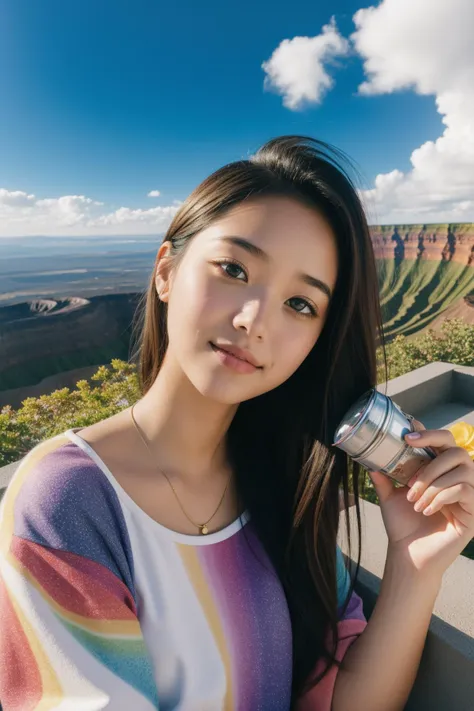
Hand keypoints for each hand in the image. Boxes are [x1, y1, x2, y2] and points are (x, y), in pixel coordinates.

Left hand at [369, 419, 473, 580]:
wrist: (409, 555)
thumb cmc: (403, 525)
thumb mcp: (389, 495)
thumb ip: (384, 475)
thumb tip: (370, 458)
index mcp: (441, 470)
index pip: (443, 441)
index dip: (428, 433)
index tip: (406, 435)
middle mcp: (459, 478)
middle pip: (457, 450)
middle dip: (431, 460)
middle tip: (410, 478)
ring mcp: (470, 494)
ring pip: (461, 470)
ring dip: (432, 483)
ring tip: (414, 501)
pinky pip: (464, 490)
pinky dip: (440, 497)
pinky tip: (425, 510)